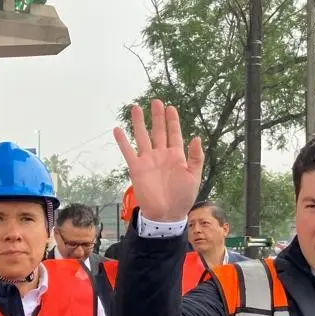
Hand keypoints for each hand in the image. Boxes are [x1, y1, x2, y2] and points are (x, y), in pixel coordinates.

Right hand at [113, 99, 204, 221]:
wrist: (166, 214)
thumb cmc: (182, 197)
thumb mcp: (194, 177)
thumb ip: (196, 157)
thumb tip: (197, 138)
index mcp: (176, 156)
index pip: (174, 134)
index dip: (172, 121)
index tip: (171, 107)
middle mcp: (161, 155)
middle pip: (158, 131)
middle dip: (157, 116)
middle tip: (156, 101)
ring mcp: (148, 160)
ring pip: (142, 137)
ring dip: (139, 123)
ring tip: (136, 108)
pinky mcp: (136, 168)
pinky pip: (128, 151)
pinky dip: (122, 141)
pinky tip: (118, 129)